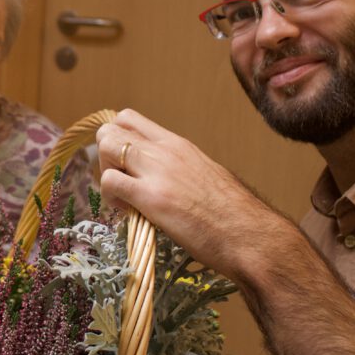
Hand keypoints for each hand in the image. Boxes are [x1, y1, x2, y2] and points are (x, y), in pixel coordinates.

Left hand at [96, 109, 279, 276]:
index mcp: (177, 144)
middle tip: (119, 181)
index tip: (123, 164)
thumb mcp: (204, 173)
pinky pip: (110, 182)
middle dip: (104, 156)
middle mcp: (165, 151)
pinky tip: (126, 211)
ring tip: (122, 197)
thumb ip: (178, 168)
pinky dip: (109, 197)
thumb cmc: (233, 213)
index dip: (116, 138)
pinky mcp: (152, 198)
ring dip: (105, 173)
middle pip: (110, 130)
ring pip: (105, 148)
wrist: (250, 235)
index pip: (128, 119)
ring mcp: (158, 172)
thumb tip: (161, 176)